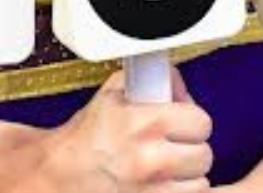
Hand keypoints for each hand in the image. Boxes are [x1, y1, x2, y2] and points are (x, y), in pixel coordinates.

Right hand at [0, 67, 212, 192]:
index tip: (180, 121)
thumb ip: (145, 81)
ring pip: (200, 183)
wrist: (57, 176)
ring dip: (187, 177)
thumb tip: (174, 81)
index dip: (190, 119)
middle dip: (189, 148)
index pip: (200, 120)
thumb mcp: (110, 96)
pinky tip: (160, 186)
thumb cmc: (84, 139)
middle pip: (204, 154)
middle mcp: (152, 159)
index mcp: (144, 123)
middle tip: (171, 146)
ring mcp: (153, 191)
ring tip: (164, 169)